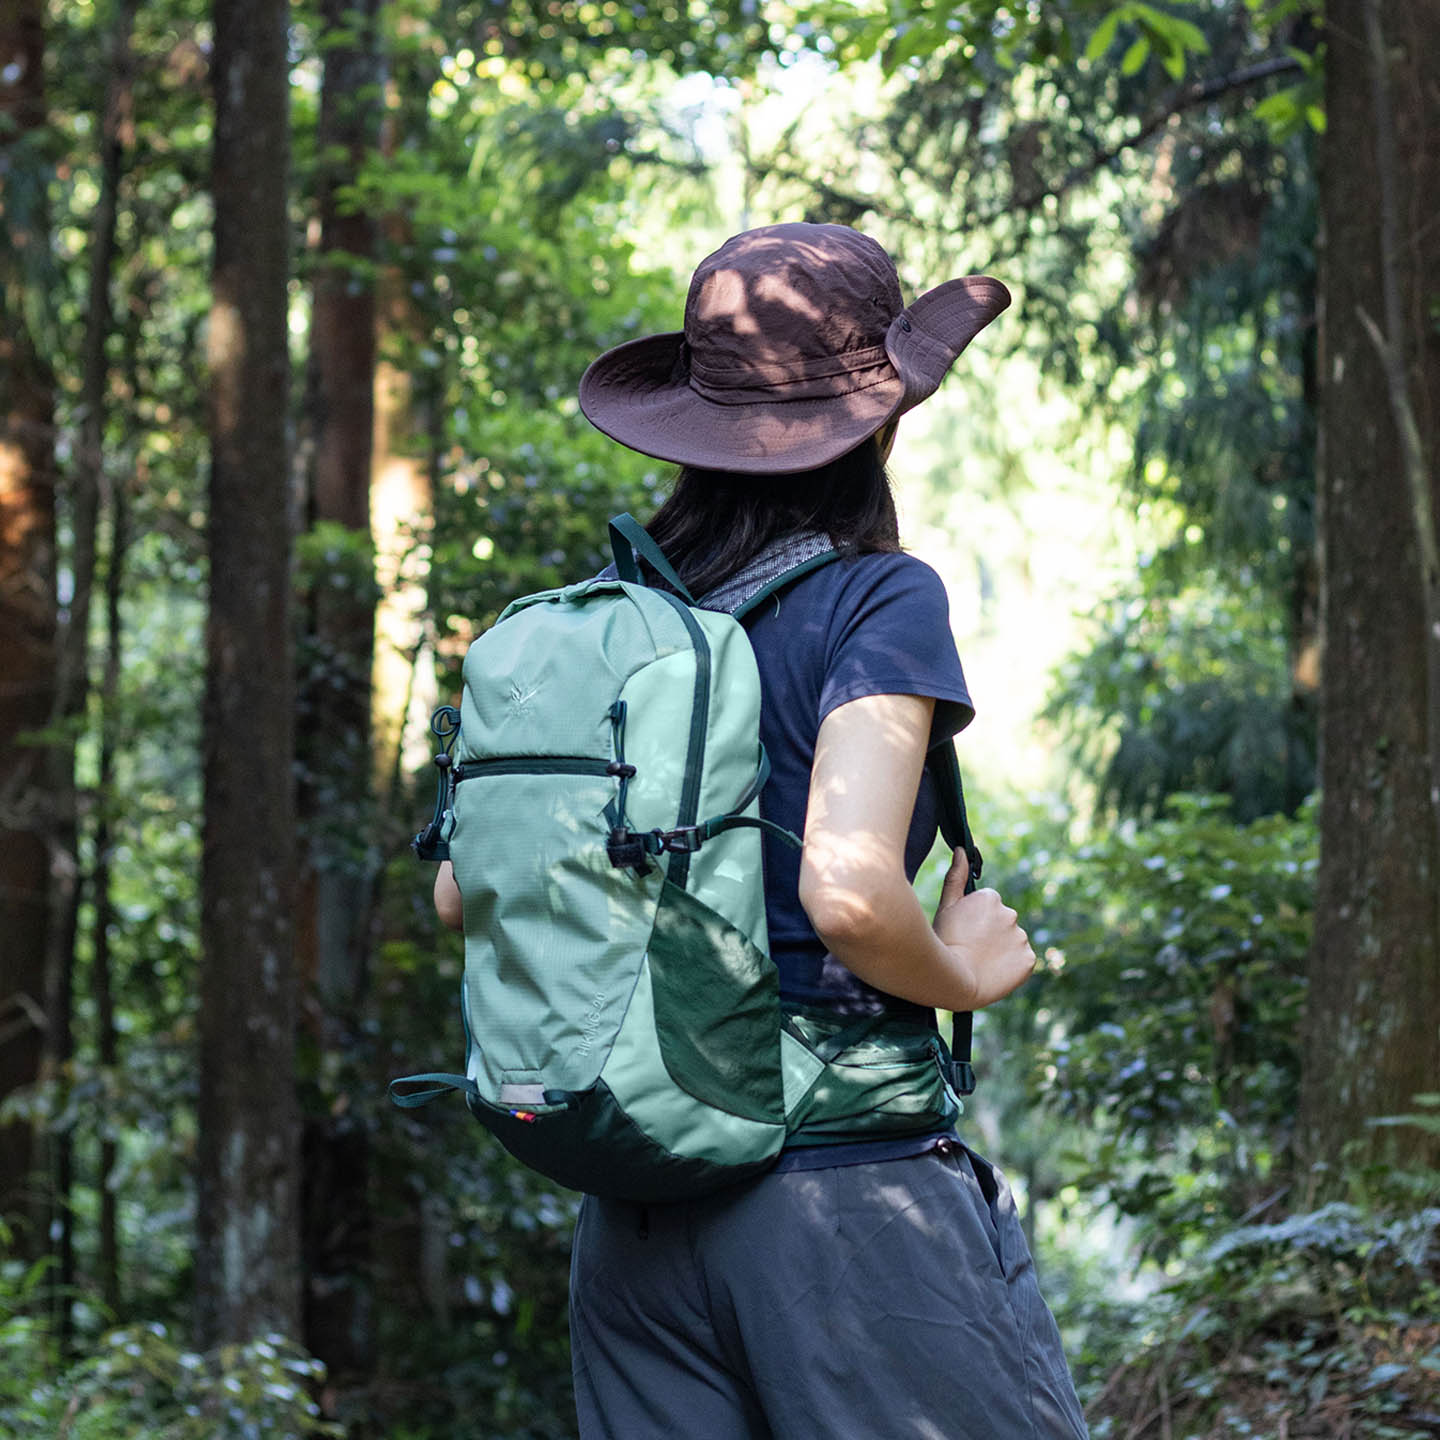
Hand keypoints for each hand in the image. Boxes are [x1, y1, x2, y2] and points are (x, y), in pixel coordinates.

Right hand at [932, 850, 1035, 1008]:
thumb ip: (956, 877)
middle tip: (971, 948)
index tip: (964, 933)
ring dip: (1001, 949)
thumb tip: (962, 850)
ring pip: (1013, 941)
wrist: (954, 982)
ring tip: (981, 962)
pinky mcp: (1029, 960)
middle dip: (990, 933)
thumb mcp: (945, 907)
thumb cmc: (944, 942)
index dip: (974, 921)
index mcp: (991, 898)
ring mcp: (1021, 938)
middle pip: (1002, 922)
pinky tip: (994, 971)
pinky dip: (1011, 966)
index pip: (988, 906)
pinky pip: (1022, 960)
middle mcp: (1011, 914)